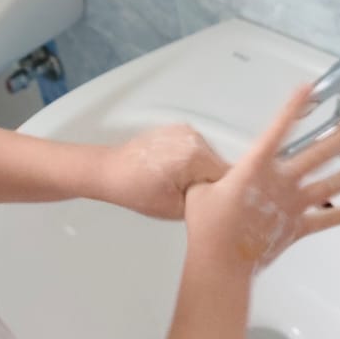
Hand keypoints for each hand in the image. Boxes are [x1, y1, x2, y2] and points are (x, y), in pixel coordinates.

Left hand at [97, 125, 229, 219]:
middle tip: (191, 196)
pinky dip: (191, 162)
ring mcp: (185, 130)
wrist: (110, 171)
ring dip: (201, 172)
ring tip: (178, 184)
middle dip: (211, 182)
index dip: (223, 194)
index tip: (213, 202)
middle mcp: (194, 137)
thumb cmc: (136, 191)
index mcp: (195, 156)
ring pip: (210, 158)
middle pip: (220, 165)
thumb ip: (207, 203)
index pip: (229, 177)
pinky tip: (173, 173)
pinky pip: (197, 149)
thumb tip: (223, 200)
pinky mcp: (178, 130)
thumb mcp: (177, 208)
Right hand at [183, 85, 339, 276]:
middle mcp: (281, 182)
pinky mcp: (299, 226)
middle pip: (320, 153)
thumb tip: (211, 173)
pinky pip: (330, 218)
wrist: (221, 261)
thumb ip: (212, 176)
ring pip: (333, 183)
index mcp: (255, 167)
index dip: (294, 107)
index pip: (278, 130)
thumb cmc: (209, 228)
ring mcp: (294, 205)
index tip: (309, 88)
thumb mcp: (201, 190)